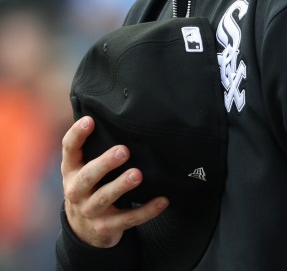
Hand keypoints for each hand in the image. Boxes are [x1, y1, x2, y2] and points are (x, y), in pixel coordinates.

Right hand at [61, 116, 168, 247]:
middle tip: (123, 150)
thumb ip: (95, 146)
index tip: (90, 120)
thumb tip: (117, 112)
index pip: (69, 150)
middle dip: (105, 163)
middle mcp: (76, 191)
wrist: (83, 230)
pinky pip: (128, 219)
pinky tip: (162, 200)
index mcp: (71, 171)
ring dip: (121, 186)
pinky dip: (146, 211)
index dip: (77, 135)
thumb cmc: (90, 185)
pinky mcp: (106, 227)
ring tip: (138, 174)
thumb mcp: (84, 167)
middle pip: (87, 177)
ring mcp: (90, 211)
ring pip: (105, 198)